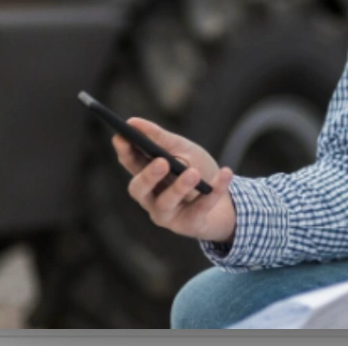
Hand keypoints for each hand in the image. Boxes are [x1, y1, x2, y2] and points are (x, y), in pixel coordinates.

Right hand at [112, 117, 235, 242]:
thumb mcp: (182, 149)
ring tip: (193, 172)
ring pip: (166, 203)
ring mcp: (168, 214)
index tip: (122, 136)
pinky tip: (226, 173)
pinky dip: (215, 189)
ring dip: (180, 187)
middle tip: (162, 162)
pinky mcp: (189, 224)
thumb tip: (134, 122)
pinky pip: (201, 208)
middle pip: (139, 189)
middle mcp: (151, 197)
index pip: (130, 163)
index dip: (124, 151)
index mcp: (147, 176)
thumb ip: (160, 139)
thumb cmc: (197, 170)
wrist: (226, 202)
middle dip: (148, 175)